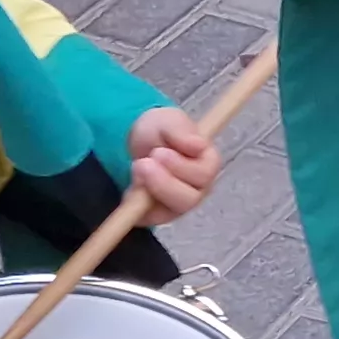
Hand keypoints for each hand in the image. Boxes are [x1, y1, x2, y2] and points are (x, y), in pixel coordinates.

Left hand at [122, 107, 222, 226]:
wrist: (138, 140)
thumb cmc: (160, 131)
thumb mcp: (168, 120)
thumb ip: (182, 132)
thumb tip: (200, 145)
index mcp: (207, 165)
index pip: (204, 175)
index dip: (181, 167)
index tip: (159, 152)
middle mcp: (197, 189)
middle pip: (188, 199)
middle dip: (163, 183)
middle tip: (142, 163)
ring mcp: (177, 205)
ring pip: (169, 211)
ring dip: (150, 192)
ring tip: (136, 169)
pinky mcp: (156, 215)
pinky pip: (147, 218)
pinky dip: (135, 204)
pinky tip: (131, 187)